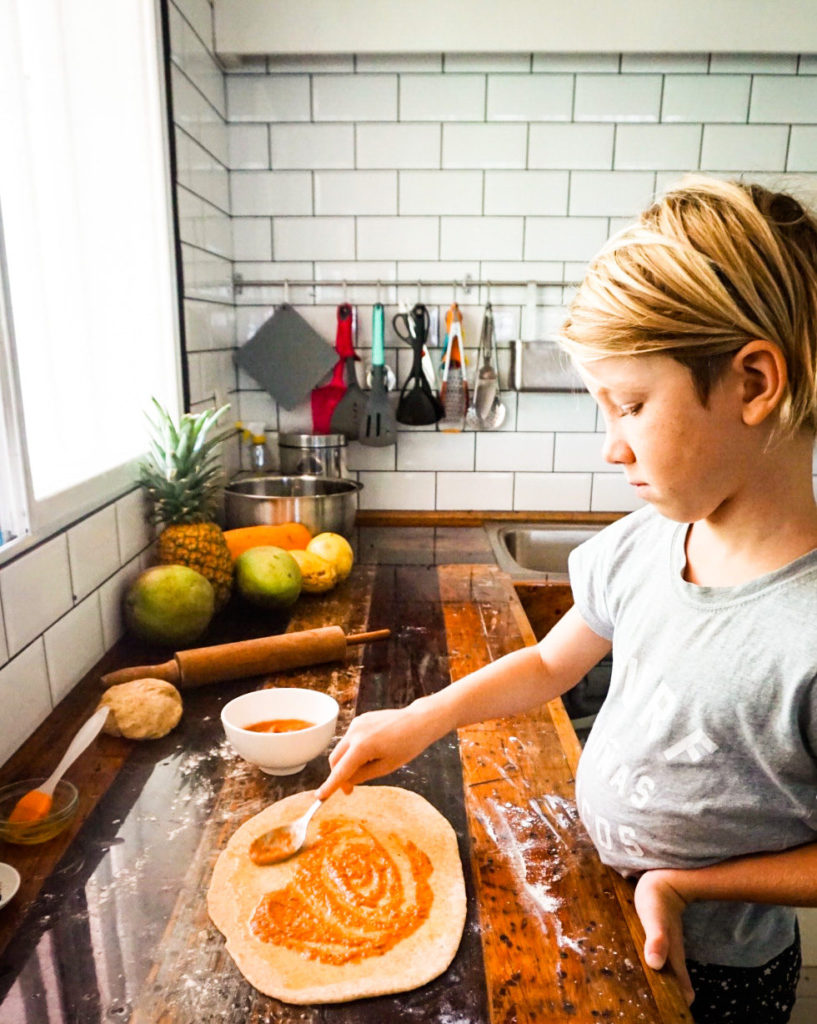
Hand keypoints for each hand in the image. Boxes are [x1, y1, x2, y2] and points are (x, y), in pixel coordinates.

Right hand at [316, 703, 441, 800]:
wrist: (419, 721)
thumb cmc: (407, 746)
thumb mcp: (386, 767)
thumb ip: (362, 775)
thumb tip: (346, 781)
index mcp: (362, 746)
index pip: (340, 771)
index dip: (329, 786)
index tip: (320, 797)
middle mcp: (354, 732)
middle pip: (335, 759)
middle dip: (339, 775)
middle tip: (350, 789)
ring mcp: (356, 724)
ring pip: (341, 749)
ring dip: (347, 762)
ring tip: (370, 765)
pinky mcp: (360, 719)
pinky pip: (350, 739)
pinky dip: (353, 750)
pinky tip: (373, 751)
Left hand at [634, 869, 694, 1005]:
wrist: (662, 877)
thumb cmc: (657, 896)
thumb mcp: (654, 917)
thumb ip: (657, 938)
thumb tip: (655, 963)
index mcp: (673, 956)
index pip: (681, 990)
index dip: (679, 1004)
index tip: (675, 1017)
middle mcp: (673, 955)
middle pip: (675, 985)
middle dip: (671, 1001)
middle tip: (661, 1015)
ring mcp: (668, 948)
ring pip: (669, 975)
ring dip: (664, 989)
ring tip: (655, 1003)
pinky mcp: (660, 940)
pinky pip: (660, 963)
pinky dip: (656, 975)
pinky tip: (647, 979)